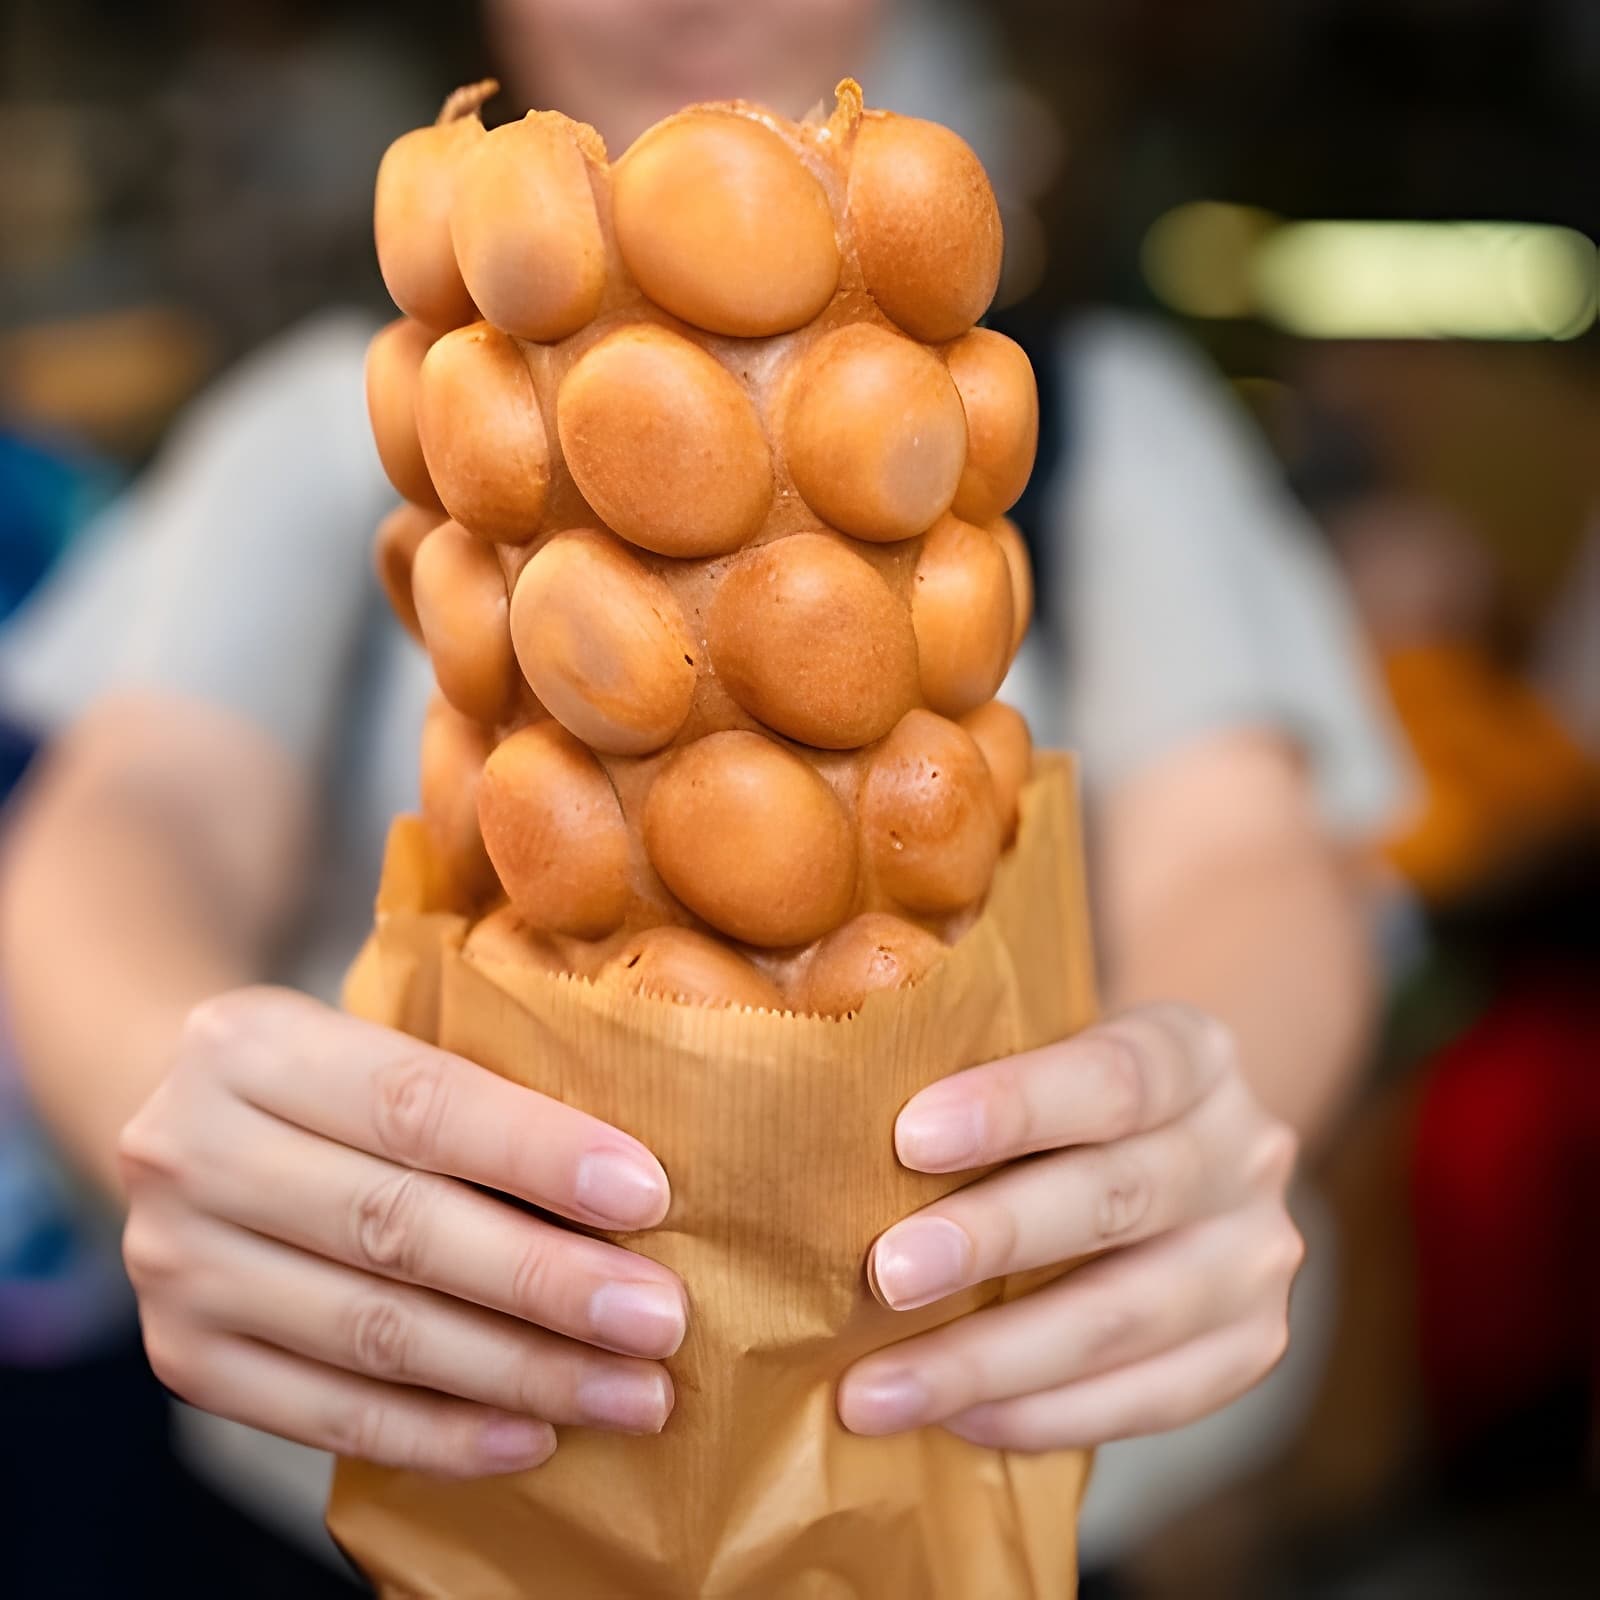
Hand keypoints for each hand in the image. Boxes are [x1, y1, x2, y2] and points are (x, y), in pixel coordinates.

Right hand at [119, 986, 685, 1477]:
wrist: (177, 1123)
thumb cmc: (327, 1080)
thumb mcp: (374, 1036)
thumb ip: (475, 1089)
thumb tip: (633, 1182)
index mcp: (253, 1044)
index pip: (415, 1103)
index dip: (535, 1153)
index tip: (646, 1195)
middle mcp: (193, 1152)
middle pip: (397, 1228)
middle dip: (546, 1281)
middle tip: (658, 1320)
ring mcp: (178, 1266)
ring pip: (373, 1335)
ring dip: (519, 1373)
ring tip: (630, 1394)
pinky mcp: (185, 1359)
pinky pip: (327, 1417)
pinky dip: (440, 1435)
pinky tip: (533, 1438)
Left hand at [837, 1003, 1301, 1450]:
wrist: (1174, 1149)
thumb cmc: (1064, 1094)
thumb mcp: (1043, 1041)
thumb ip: (971, 1049)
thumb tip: (826, 1070)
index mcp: (1192, 1051)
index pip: (1115, 1075)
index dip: (1015, 1107)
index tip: (909, 1136)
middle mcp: (1244, 1150)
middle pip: (1120, 1197)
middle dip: (994, 1240)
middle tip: (883, 1273)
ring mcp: (1256, 1257)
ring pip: (1129, 1317)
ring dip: (994, 1359)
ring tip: (877, 1389)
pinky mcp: (1251, 1348)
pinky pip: (1149, 1398)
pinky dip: (1044, 1414)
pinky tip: (953, 1420)